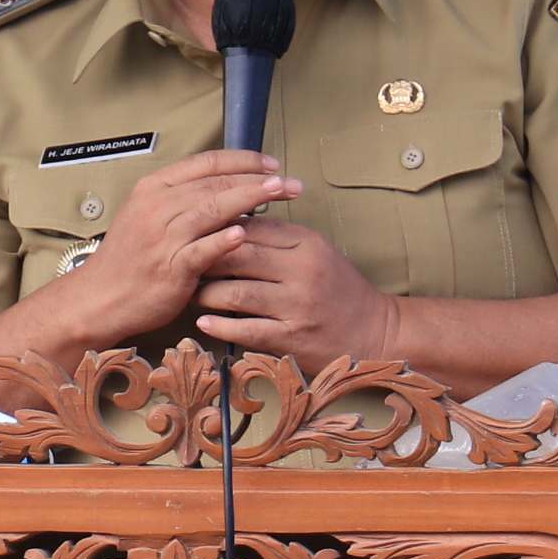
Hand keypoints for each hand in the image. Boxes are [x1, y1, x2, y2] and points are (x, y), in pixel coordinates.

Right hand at [33, 150, 298, 351]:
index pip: (206, 163)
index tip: (271, 165)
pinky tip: (245, 233)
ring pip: (213, 209)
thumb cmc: (130, 258)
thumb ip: (183, 199)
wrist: (102, 296)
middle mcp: (158, 206)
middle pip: (215, 183)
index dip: (243, 160)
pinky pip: (202, 249)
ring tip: (278, 194)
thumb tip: (227, 187)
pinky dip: (224, 240)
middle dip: (257, 179)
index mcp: (154, 188)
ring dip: (249, 199)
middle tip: (289, 181)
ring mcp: (163, 236)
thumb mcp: (147, 215)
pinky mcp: (170, 267)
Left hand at [192, 218, 404, 371]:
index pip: (250, 227)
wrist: (376, 332)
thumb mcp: (314, 252)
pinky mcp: (292, 338)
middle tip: (182, 262)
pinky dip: (220, 326)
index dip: (216, 229)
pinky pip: (246, 330)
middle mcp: (302, 271)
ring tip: (191, 292)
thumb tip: (227, 220)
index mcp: (306, 243)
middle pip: (237, 256)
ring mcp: (297, 306)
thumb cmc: (337, 288)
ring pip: (236, 293)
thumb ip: (276, 238)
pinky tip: (203, 322)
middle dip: (204, 259)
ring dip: (206, 293)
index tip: (193, 234)